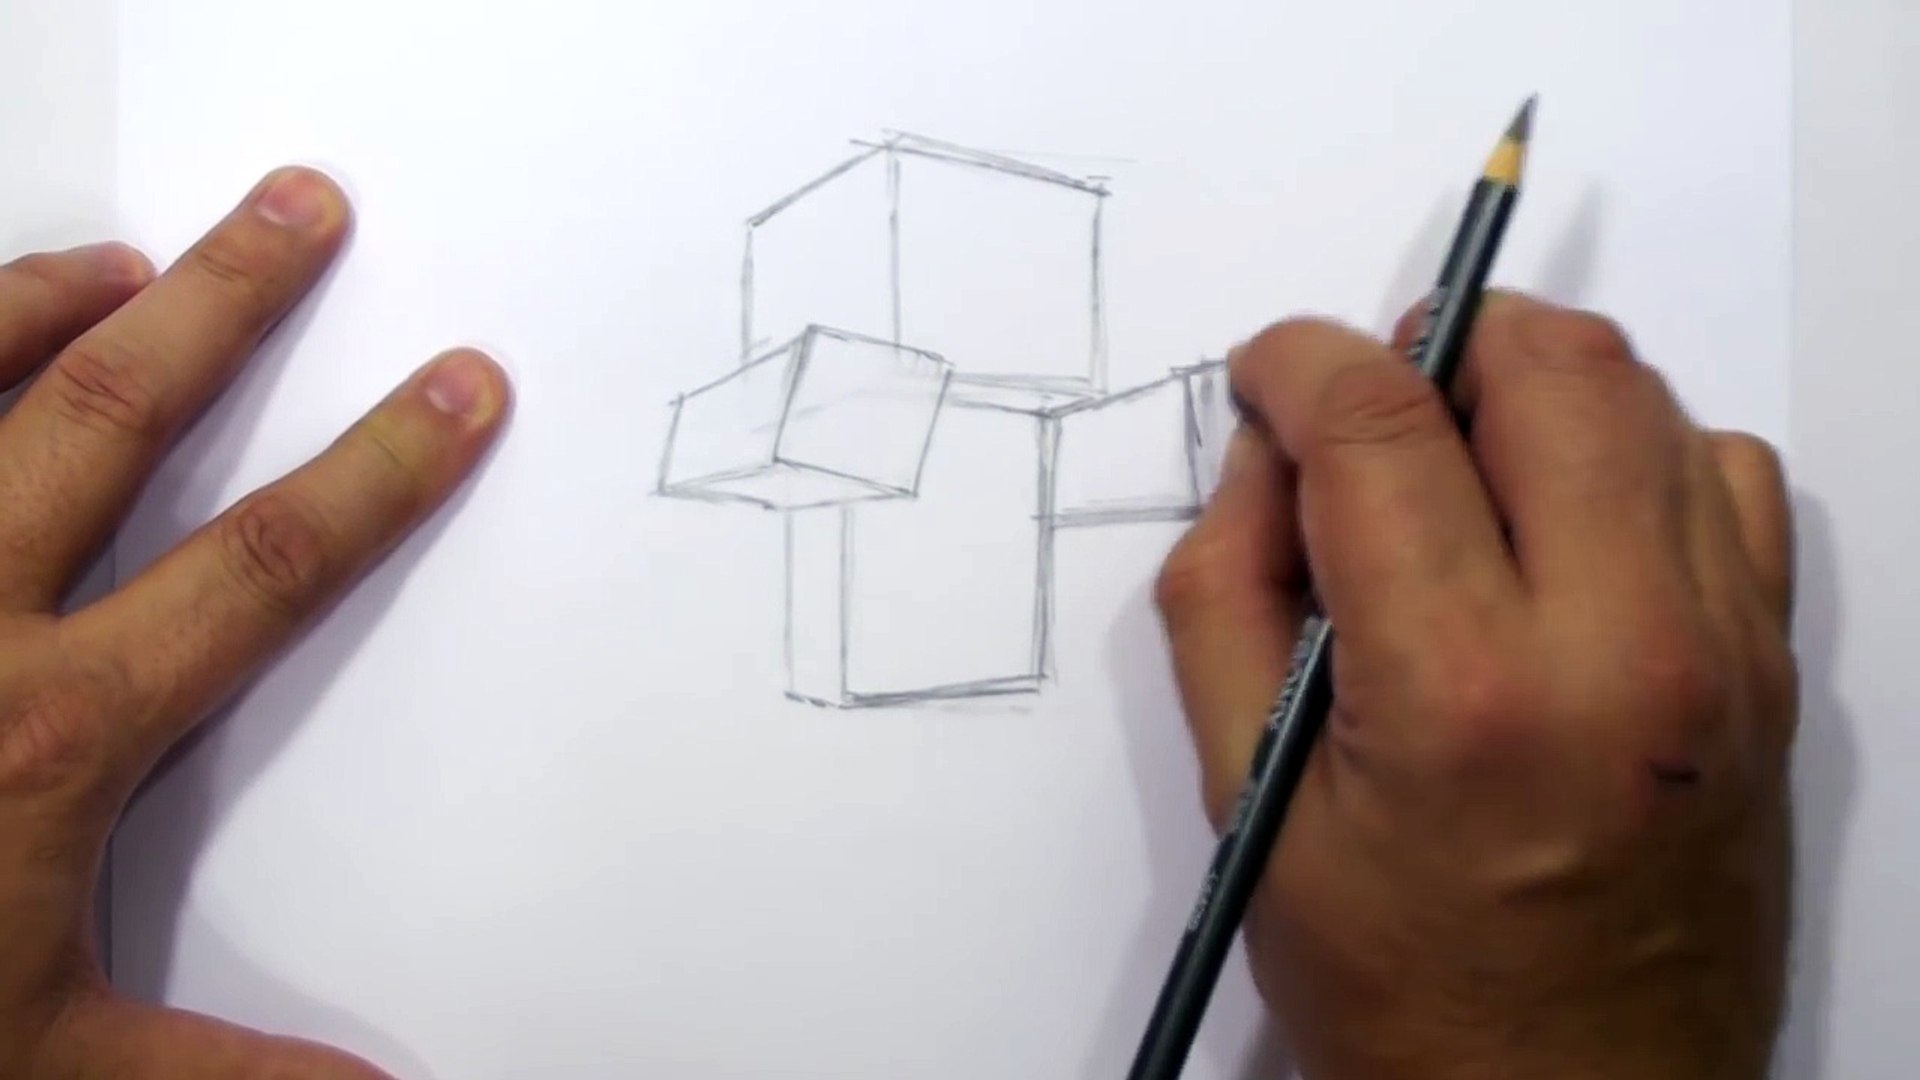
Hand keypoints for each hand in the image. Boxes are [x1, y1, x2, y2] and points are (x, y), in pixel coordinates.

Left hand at [0, 168, 509, 1076]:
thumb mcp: (45, 1067)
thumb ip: (222, 1077)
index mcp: (50, 731)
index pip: (264, 564)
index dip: (380, 469)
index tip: (457, 387)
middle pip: (112, 414)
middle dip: (228, 302)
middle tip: (299, 206)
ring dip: (39, 302)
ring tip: (119, 256)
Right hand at [1156, 295, 1794, 1078]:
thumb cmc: (1397, 980)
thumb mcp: (1250, 798)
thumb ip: (1227, 596)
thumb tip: (1264, 454)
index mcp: (1462, 692)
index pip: (1381, 425)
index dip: (1301, 362)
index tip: (1267, 377)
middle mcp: (1623, 648)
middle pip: (1550, 365)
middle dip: (1434, 342)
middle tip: (1369, 410)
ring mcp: (1724, 653)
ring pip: (1650, 396)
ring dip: (1533, 392)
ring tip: (1463, 471)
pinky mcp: (1773, 671)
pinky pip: (1730, 476)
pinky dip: (1639, 454)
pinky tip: (1570, 528)